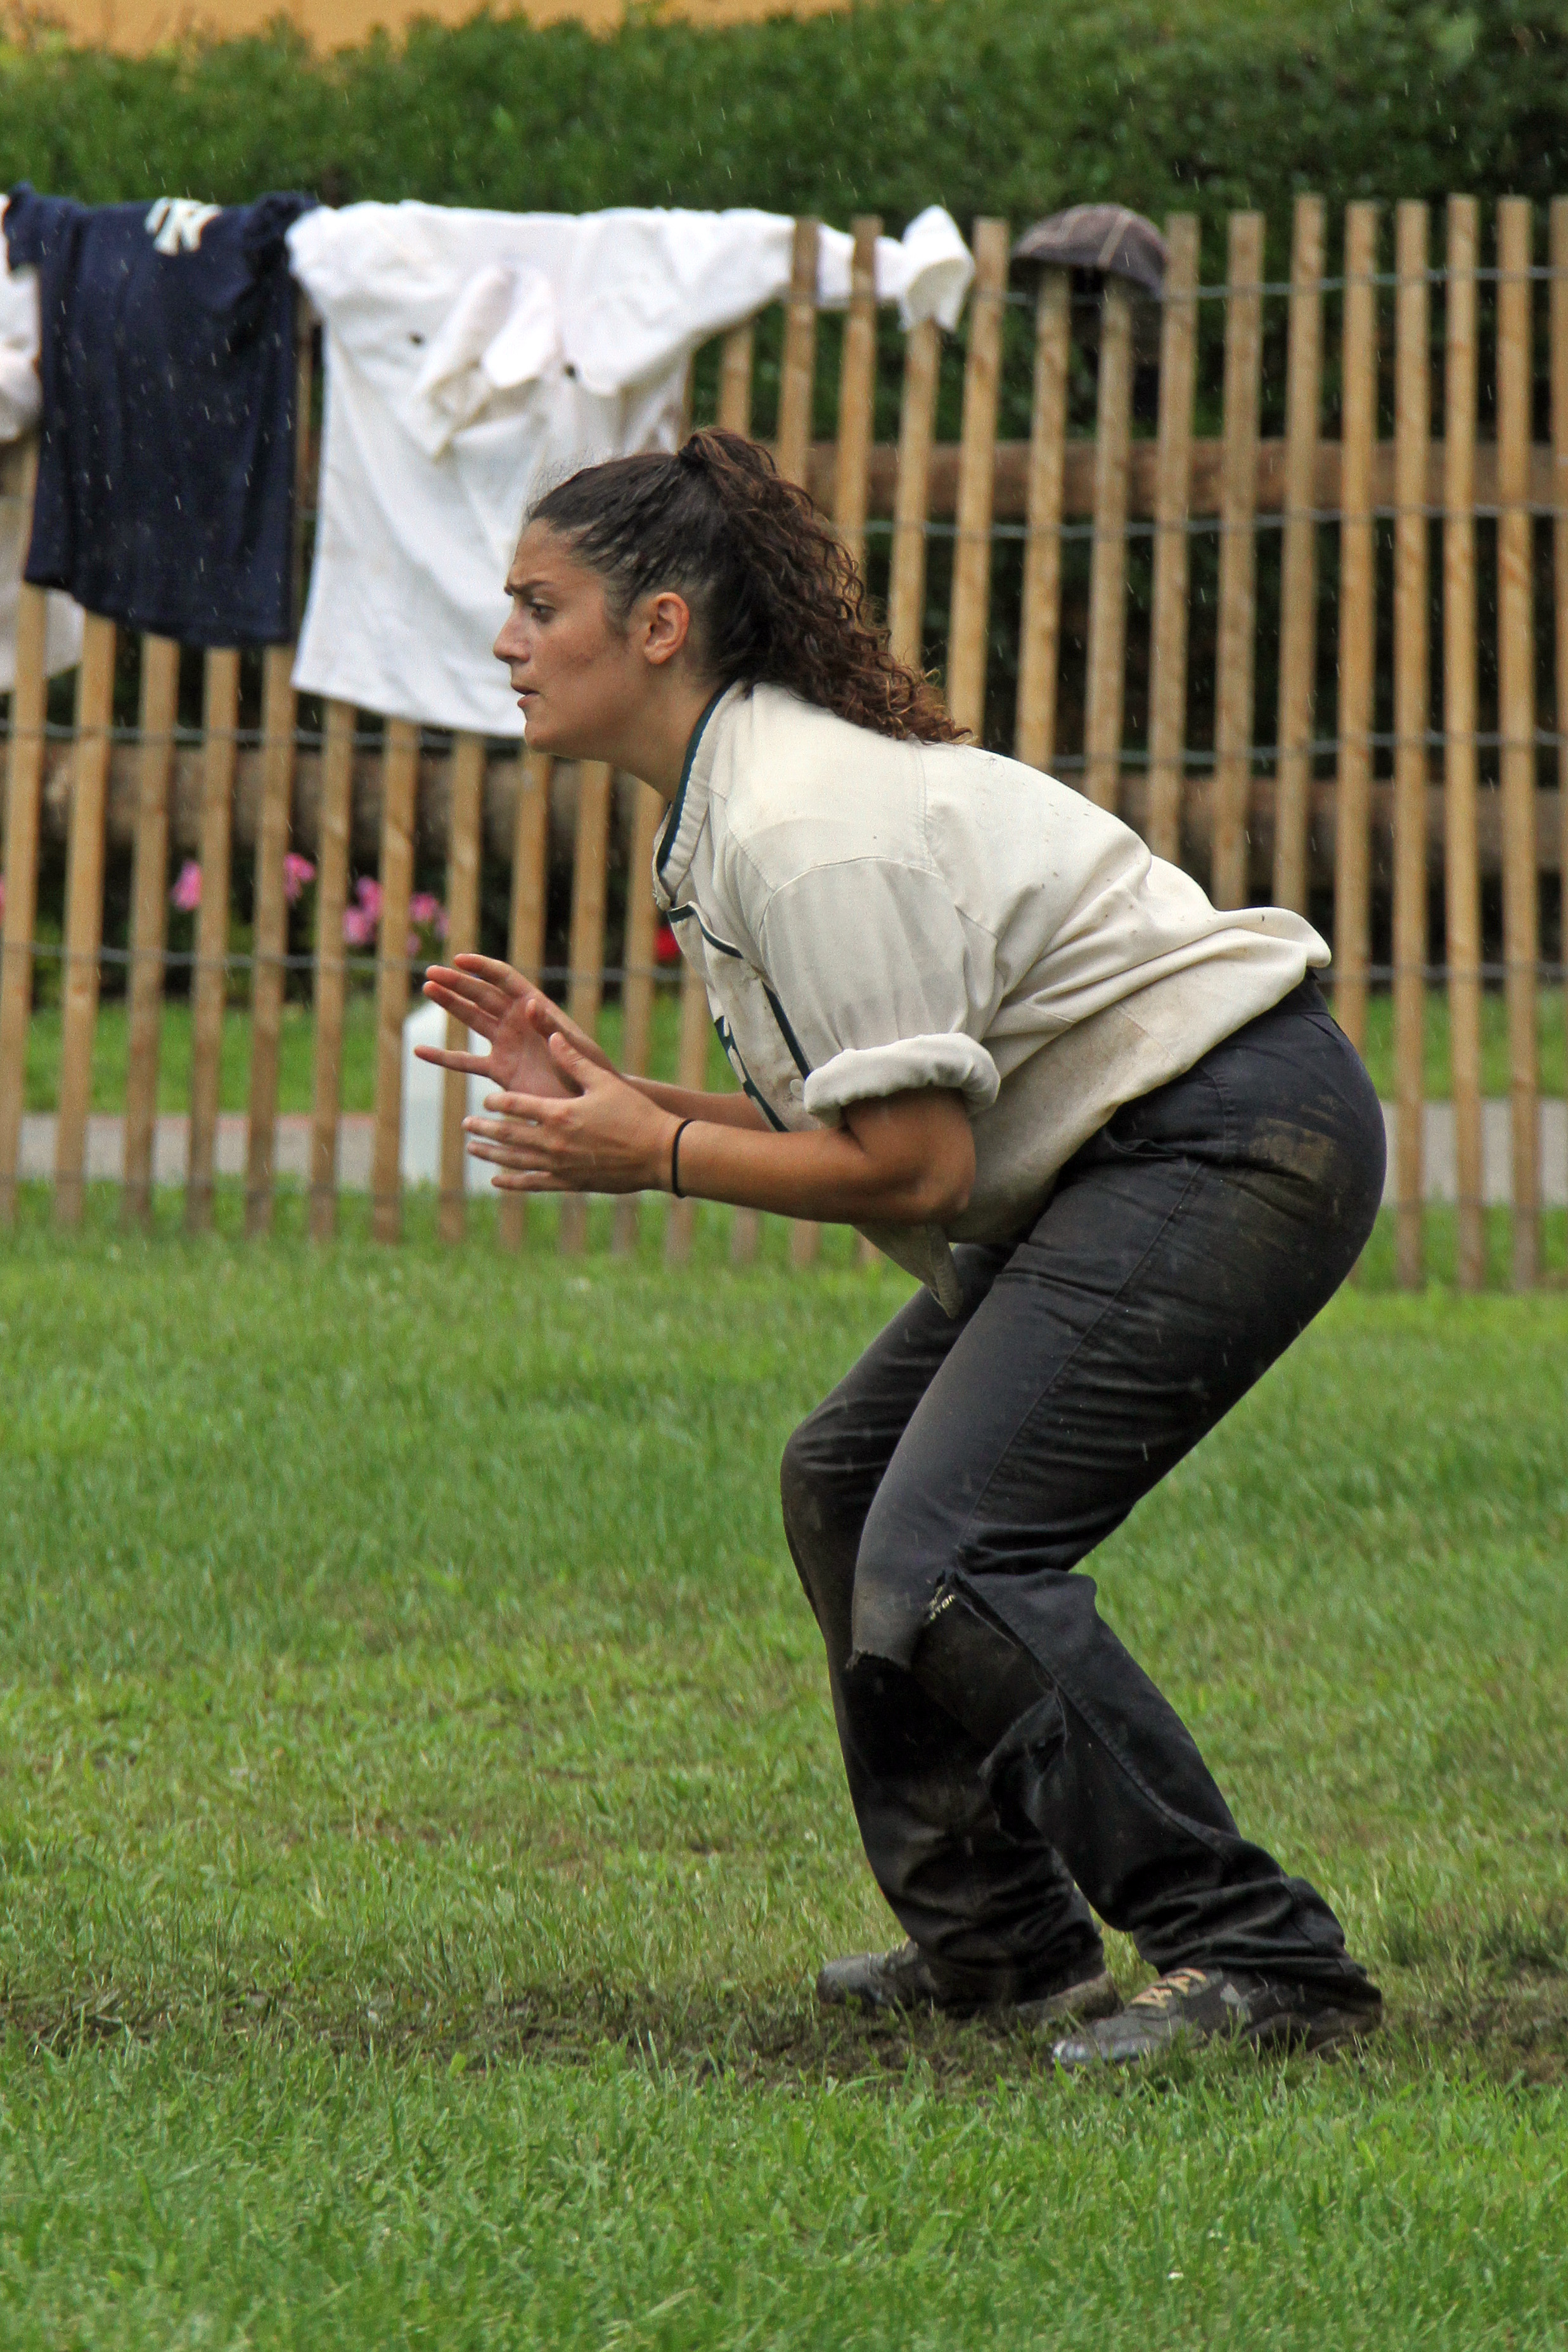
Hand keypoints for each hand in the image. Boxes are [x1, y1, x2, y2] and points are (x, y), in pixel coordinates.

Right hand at [414, 954, 612, 1100]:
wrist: (590, 1104)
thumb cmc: (590, 1071)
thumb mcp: (573, 1047)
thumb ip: (549, 1025)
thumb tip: (530, 1003)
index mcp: (537, 1008)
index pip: (505, 980)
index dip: (482, 968)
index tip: (458, 960)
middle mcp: (518, 1022)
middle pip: (482, 995)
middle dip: (457, 983)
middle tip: (430, 973)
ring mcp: (506, 1045)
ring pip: (472, 1020)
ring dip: (450, 1005)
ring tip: (428, 988)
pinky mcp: (500, 1071)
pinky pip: (466, 1062)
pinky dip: (444, 1058)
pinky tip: (420, 1052)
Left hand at [463, 1029, 679, 1194]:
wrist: (659, 1153)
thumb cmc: (635, 1113)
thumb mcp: (604, 1080)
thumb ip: (574, 1059)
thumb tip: (551, 1035)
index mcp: (559, 1113)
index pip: (516, 1106)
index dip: (497, 1102)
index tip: (487, 1099)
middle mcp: (553, 1141)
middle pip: (507, 1135)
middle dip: (484, 1128)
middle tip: (466, 1124)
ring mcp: (560, 1165)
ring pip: (514, 1161)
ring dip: (490, 1155)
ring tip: (472, 1149)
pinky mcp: (570, 1183)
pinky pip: (534, 1184)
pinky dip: (513, 1182)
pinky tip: (497, 1181)